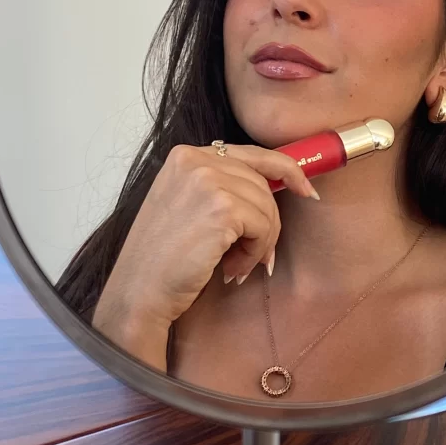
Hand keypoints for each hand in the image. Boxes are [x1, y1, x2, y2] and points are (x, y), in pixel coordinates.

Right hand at [92, 141, 316, 367]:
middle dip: (268, 221)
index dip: (285, 170)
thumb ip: (222, 186)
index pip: (251, 153)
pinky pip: (264, 227)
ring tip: (235, 265)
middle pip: (262, 181)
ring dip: (260, 242)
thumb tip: (280, 184)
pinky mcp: (222, 208)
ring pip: (267, 206)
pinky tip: (231, 269)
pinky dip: (256, 252)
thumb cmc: (163, 258)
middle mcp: (195, 159)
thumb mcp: (188, 204)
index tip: (306, 190)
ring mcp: (208, 181)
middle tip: (254, 255)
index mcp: (186, 155)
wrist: (138, 292)